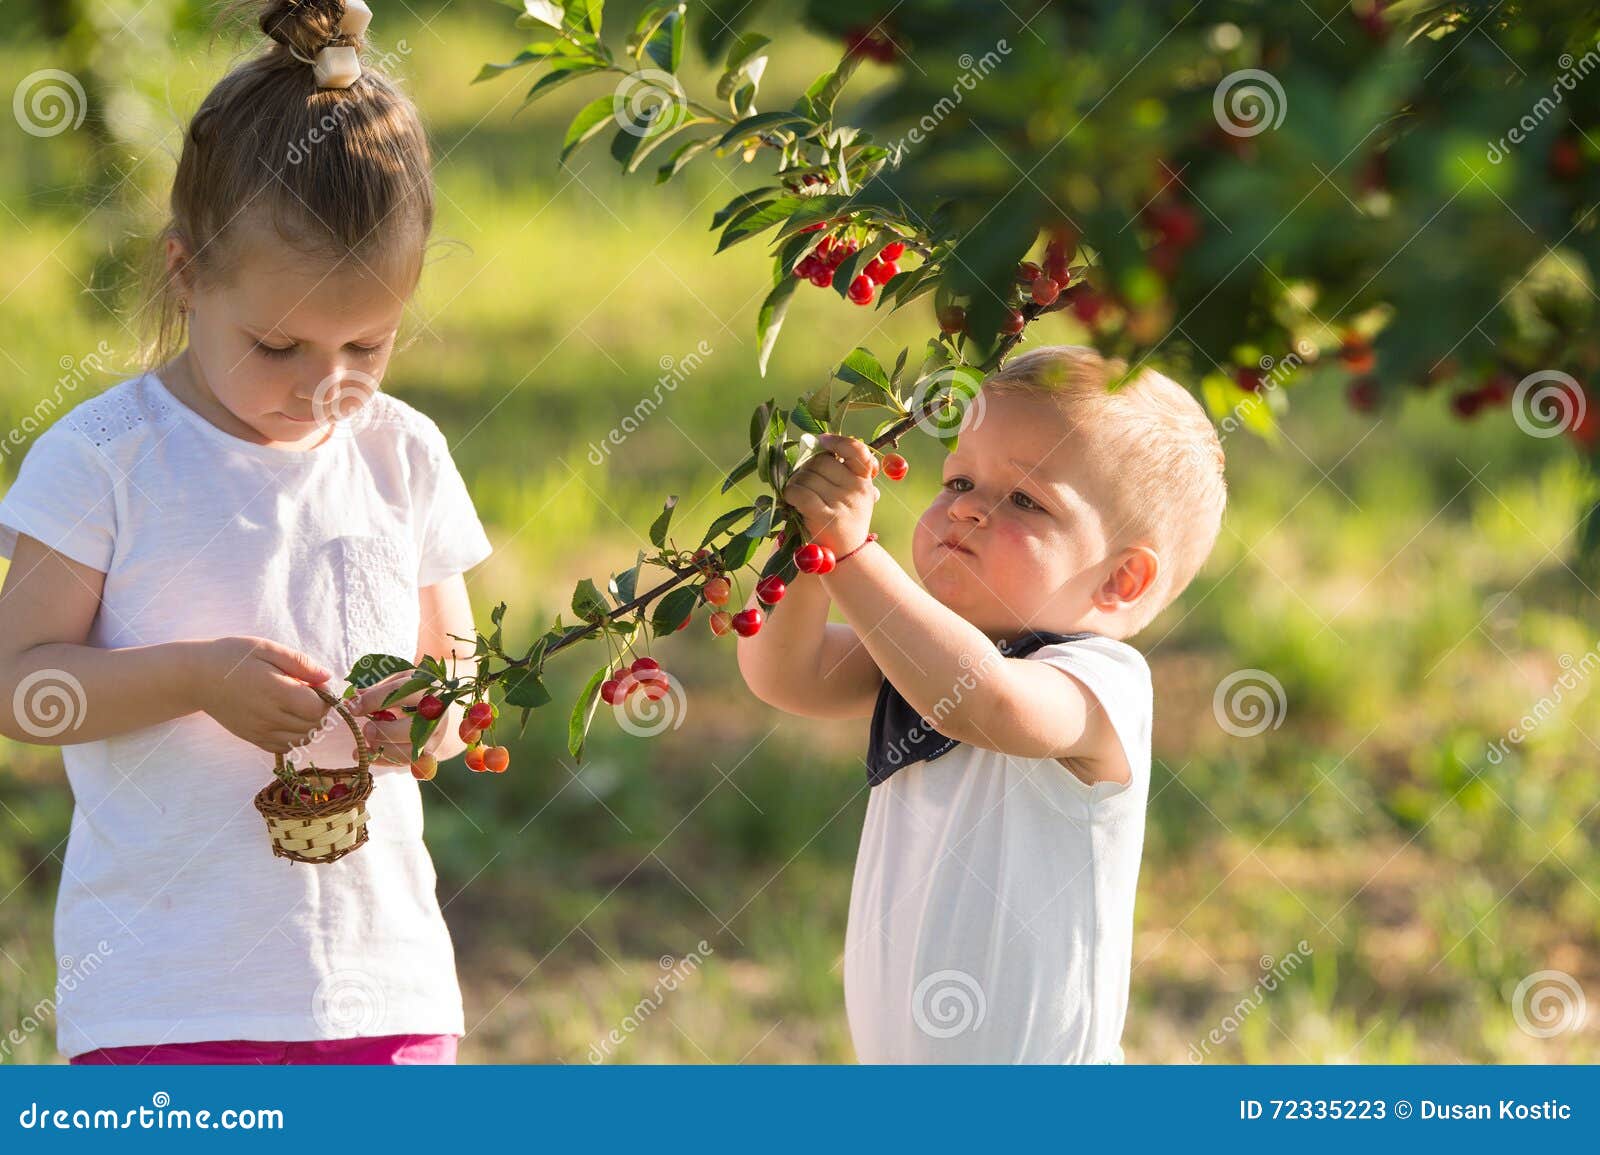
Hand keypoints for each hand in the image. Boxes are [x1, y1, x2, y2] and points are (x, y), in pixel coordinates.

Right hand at [195, 637, 332, 754]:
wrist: (196, 677)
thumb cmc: (232, 657)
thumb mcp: (267, 649)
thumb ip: (300, 663)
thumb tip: (327, 677)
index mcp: (274, 691)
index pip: (317, 708)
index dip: (326, 697)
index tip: (316, 683)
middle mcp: (268, 716)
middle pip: (313, 726)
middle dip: (320, 710)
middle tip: (310, 692)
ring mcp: (259, 731)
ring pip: (301, 740)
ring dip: (310, 725)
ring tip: (299, 705)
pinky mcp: (252, 738)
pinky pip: (283, 748)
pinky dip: (294, 737)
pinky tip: (288, 719)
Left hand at [346, 669, 446, 765]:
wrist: (442, 710)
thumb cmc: (416, 692)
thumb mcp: (401, 682)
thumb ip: (379, 689)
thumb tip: (353, 698)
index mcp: (428, 687)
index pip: (401, 691)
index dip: (374, 700)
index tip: (353, 707)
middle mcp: (436, 713)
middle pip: (413, 727)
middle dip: (385, 731)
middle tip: (366, 730)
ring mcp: (435, 735)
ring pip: (411, 750)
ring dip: (384, 750)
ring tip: (366, 744)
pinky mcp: (430, 752)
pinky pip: (406, 762)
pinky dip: (385, 760)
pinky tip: (369, 754)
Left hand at [782, 433, 880, 554]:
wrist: (847, 557)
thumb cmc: (845, 520)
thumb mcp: (855, 496)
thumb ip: (845, 472)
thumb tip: (820, 445)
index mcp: (865, 480)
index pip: (856, 450)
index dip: (837, 441)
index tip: (822, 441)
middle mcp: (857, 489)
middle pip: (821, 461)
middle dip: (806, 468)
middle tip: (802, 481)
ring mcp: (842, 504)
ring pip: (807, 477)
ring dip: (795, 482)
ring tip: (797, 494)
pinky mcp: (825, 518)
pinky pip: (801, 493)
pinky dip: (790, 493)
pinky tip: (790, 499)